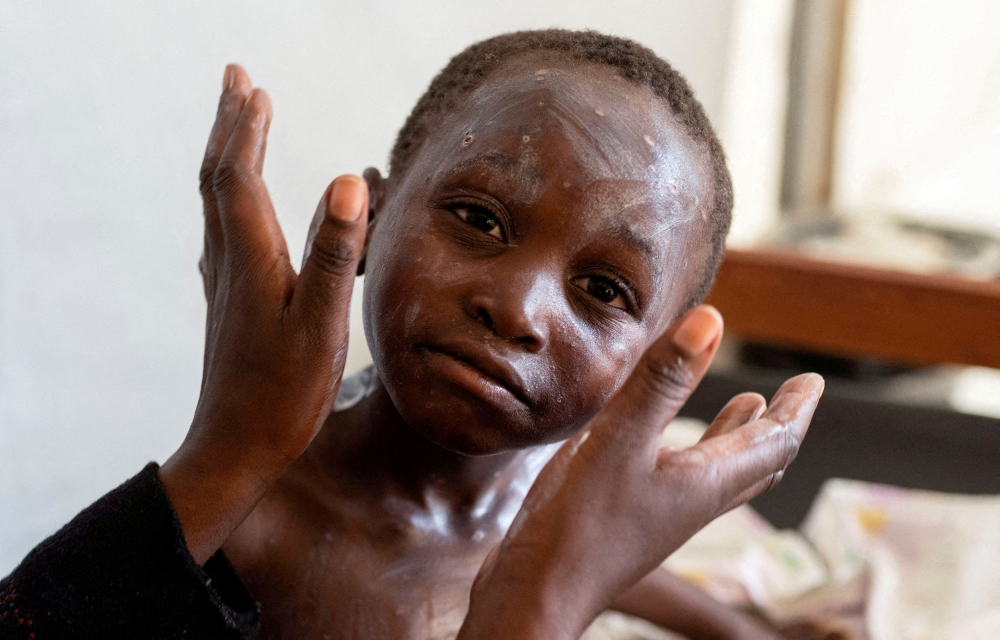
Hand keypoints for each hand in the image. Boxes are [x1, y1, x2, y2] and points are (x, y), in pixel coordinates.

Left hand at [159, 65, 368, 563]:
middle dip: (231, 128)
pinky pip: (227, 234)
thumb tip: (347, 180)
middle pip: (220, 179)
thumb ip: (335, 253)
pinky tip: (242, 213)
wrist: (234, 448)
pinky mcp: (230, 304)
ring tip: (244, 131)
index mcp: (251, 260)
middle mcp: (229, 263)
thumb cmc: (283, 395)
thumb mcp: (320, 324)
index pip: (240, 175)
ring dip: (232, 159)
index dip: (246, 128)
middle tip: (239, 85)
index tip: (254, 86)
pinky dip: (235, 201)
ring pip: (220, 205)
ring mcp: (225, 284)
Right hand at [459, 305, 823, 639]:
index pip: (774, 442)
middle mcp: (695, 500)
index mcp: (705, 481)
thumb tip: (710, 321)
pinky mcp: (637, 519)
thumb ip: (662, 381)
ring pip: (723, 471)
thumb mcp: (620, 439)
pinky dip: (697, 450)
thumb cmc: (578, 524)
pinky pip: (686, 479)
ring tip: (748, 407)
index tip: (813, 381)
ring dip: (740, 436)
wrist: (540, 592)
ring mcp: (666, 513)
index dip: (797, 408)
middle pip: (757, 459)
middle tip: (793, 395)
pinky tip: (670, 441)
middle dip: (778, 422)